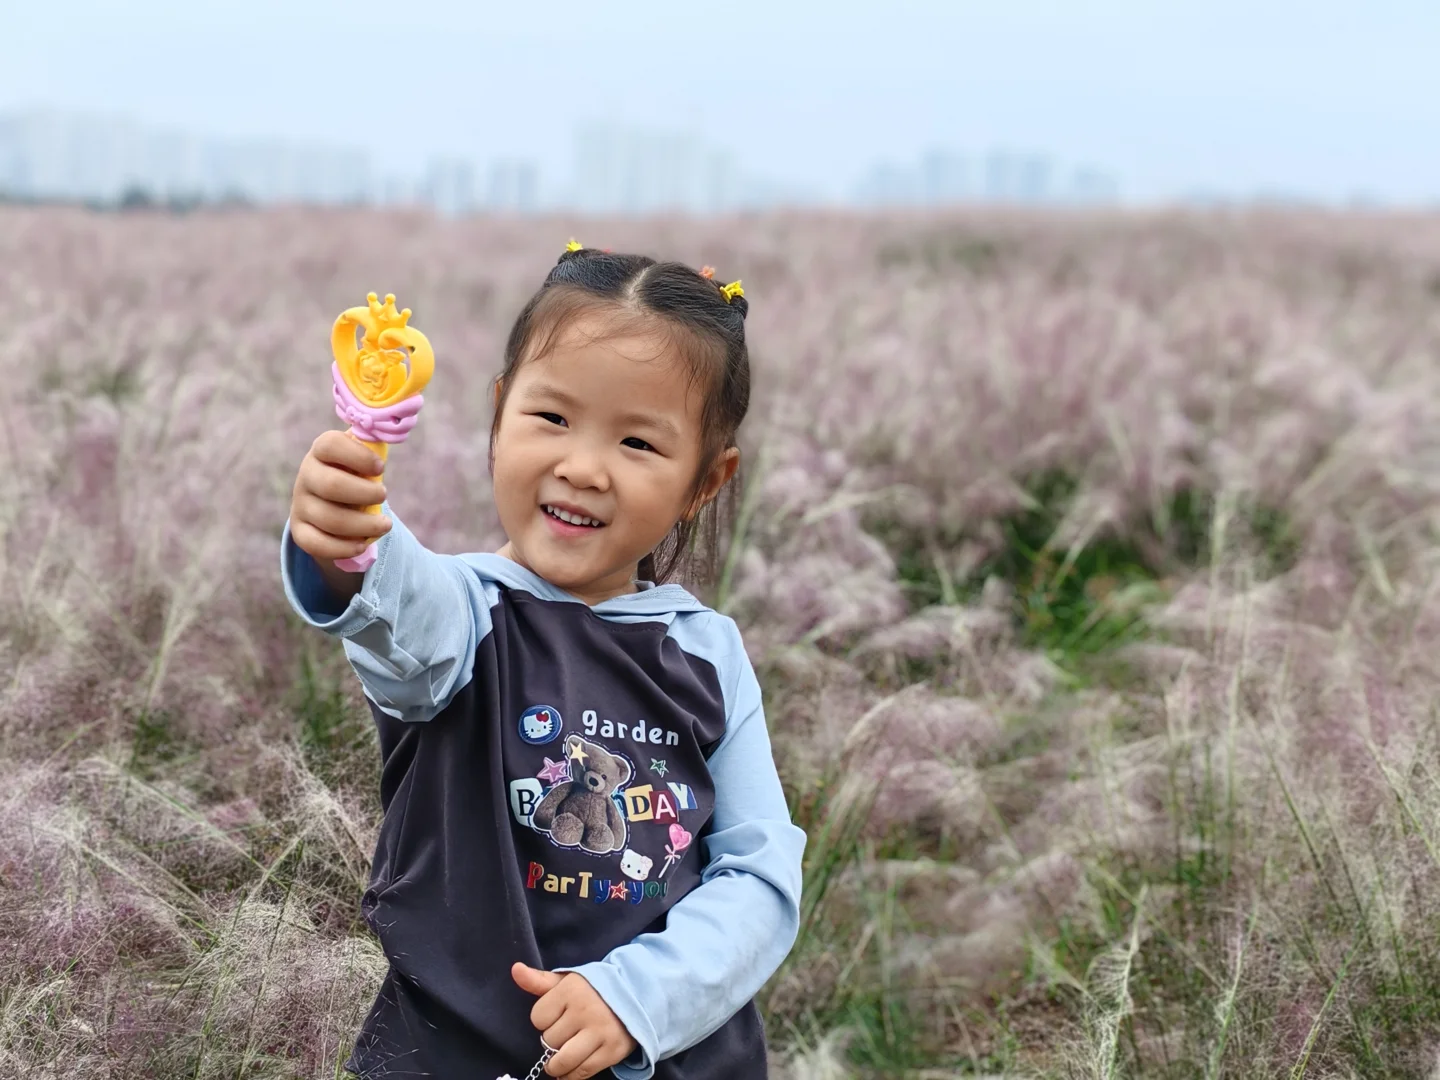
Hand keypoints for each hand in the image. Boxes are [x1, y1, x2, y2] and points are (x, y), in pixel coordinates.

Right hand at [289, 430, 392, 562]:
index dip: (358, 456)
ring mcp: (300, 504)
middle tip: (384, 496)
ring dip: (364, 525)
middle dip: (365, 493)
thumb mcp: (362, 458)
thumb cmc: (354, 473)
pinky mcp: (300, 531)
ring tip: (385, 524)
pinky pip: (317, 544)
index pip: (331, 446)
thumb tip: (385, 438)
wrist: (332, 501)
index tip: (380, 468)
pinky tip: (363, 544)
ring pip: (330, 519)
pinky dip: (344, 547)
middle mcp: (306, 475)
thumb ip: (372, 449)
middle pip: (332, 485)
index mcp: (321, 451)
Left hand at [512, 962, 637, 1078]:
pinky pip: (581, 1073)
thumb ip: (538, 980)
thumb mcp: (567, 981)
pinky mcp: (612, 1051)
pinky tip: (572, 1066)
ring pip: (562, 1061)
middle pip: (549, 1041)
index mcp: (571, 990)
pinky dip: (571, 1075)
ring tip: (560, 1057)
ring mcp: (600, 1032)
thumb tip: (515, 970)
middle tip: (566, 1032)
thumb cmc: (593, 990)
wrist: (636, 996)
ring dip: (557, 1064)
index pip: (537, 1018)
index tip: (558, 1014)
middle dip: (554, 1040)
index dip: (545, 1019)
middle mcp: (585, 1010)